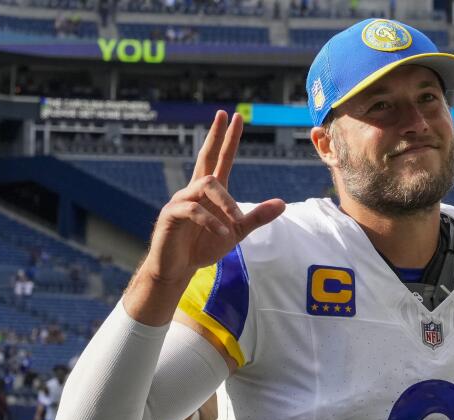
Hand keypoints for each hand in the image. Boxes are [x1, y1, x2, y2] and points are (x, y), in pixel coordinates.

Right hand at [141, 110, 284, 285]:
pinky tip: (222, 234)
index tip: (234, 117)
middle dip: (216, 135)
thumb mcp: (236, 232)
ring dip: (226, 203)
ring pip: (205, 185)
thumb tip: (282, 203)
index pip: (220, 159)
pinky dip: (211, 222)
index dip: (227, 138)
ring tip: (235, 222)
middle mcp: (194, 191)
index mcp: (211, 193)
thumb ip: (257, 218)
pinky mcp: (170, 215)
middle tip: (224, 115)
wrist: (178, 269)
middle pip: (206, 157)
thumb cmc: (204, 247)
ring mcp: (181, 201)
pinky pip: (193, 210)